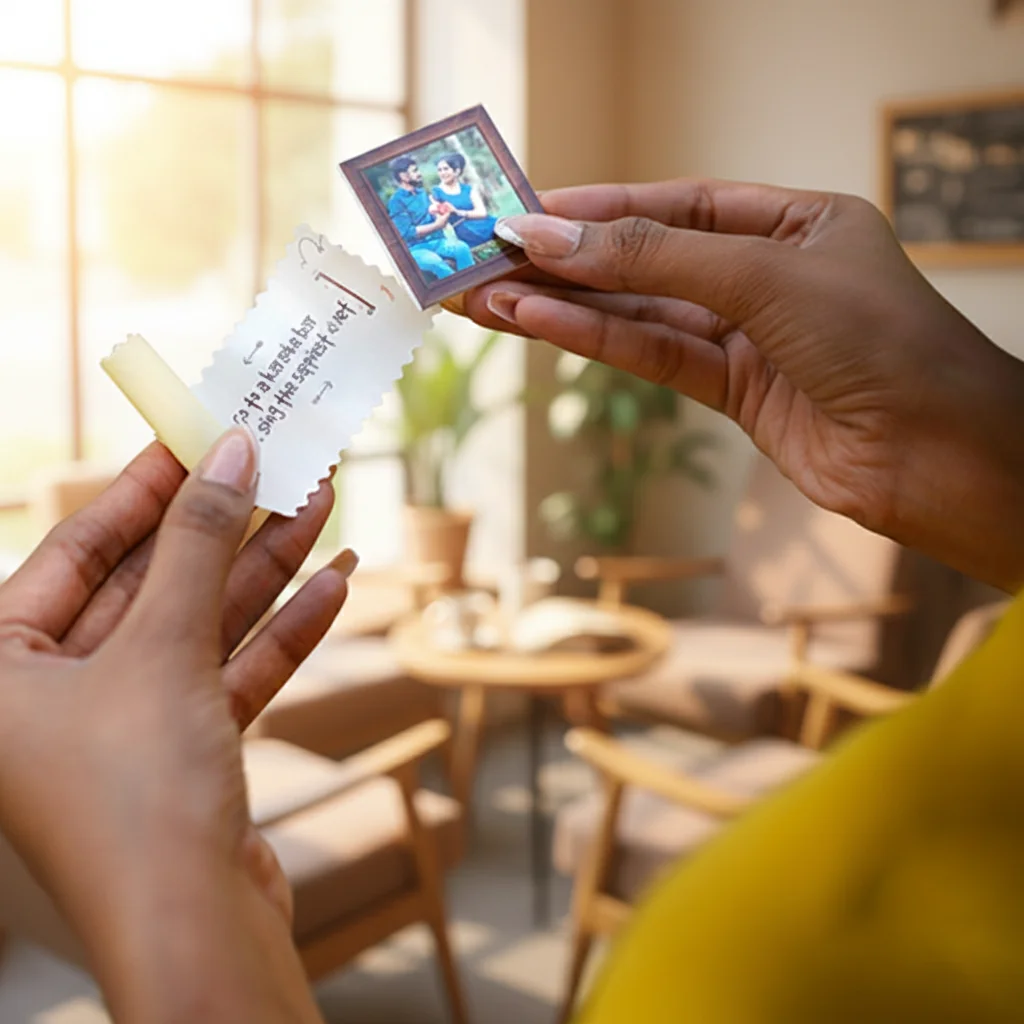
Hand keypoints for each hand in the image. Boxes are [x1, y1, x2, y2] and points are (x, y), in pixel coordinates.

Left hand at [0, 432, 349, 1021]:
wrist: (194, 936)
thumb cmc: (137, 797)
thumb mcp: (163, 649)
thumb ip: (199, 545)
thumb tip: (230, 454)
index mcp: (0, 667)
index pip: (79, 547)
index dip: (146, 486)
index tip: (200, 435)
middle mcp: (53, 694)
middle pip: (152, 583)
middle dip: (224, 526)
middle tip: (277, 466)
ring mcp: (125, 726)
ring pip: (202, 625)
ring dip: (266, 570)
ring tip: (321, 508)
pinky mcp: (185, 753)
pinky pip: (232, 673)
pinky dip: (282, 633)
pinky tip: (333, 588)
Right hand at [453, 180, 1023, 590]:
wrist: (940, 458)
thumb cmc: (883, 342)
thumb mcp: (763, 277)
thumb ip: (655, 260)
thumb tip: (554, 240)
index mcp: (795, 222)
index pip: (678, 204)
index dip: (600, 208)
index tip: (526, 213)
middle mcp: (768, 275)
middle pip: (646, 261)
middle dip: (565, 262)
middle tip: (483, 259)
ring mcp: (748, 337)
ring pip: (639, 315)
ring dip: (564, 307)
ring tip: (487, 299)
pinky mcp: (734, 394)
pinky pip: (652, 358)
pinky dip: (596, 342)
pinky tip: (541, 326)